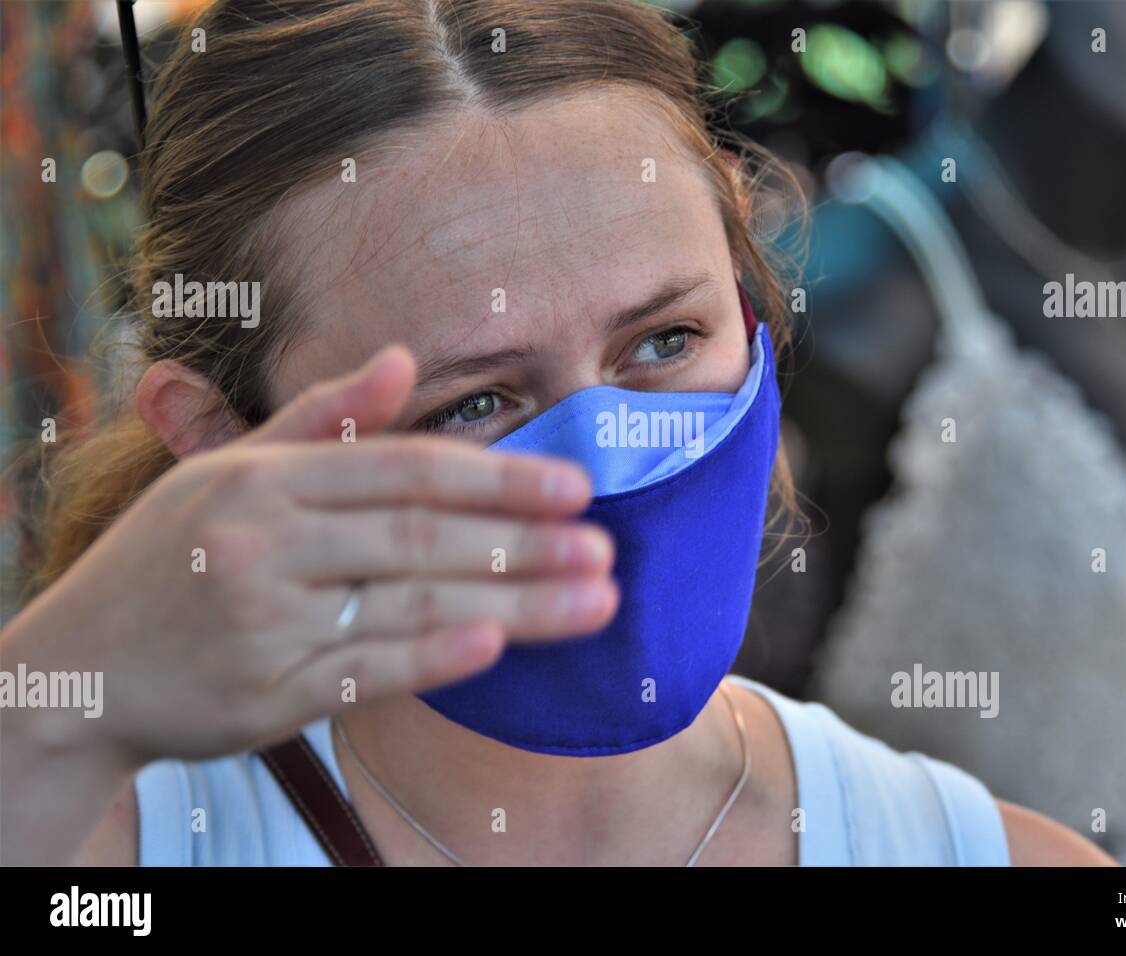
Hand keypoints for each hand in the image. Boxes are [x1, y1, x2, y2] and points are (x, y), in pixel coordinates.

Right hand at [19, 345, 617, 769]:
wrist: (79, 670)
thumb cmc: (167, 557)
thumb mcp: (228, 472)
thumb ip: (320, 417)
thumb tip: (403, 358)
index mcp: (261, 479)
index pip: (405, 469)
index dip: (498, 478)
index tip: (576, 486)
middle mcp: (263, 545)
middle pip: (421, 537)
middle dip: (525, 543)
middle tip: (607, 550)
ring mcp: (264, 623)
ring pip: (411, 605)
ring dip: (514, 604)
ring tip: (594, 601)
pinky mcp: (265, 696)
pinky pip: (366, 673)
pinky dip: (435, 658)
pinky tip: (498, 647)